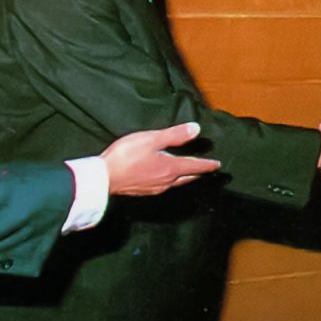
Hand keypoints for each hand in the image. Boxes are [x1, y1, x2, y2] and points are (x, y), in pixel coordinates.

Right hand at [100, 122, 220, 195]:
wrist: (103, 179)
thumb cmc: (126, 156)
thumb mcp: (151, 139)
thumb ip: (174, 135)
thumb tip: (196, 129)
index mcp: (171, 168)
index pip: (195, 166)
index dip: (207, 164)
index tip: (217, 164)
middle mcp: (166, 181)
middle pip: (188, 177)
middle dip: (199, 172)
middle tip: (207, 169)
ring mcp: (155, 188)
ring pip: (177, 183)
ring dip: (186, 177)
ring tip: (190, 173)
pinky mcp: (144, 191)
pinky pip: (165, 186)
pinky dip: (172, 181)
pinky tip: (167, 179)